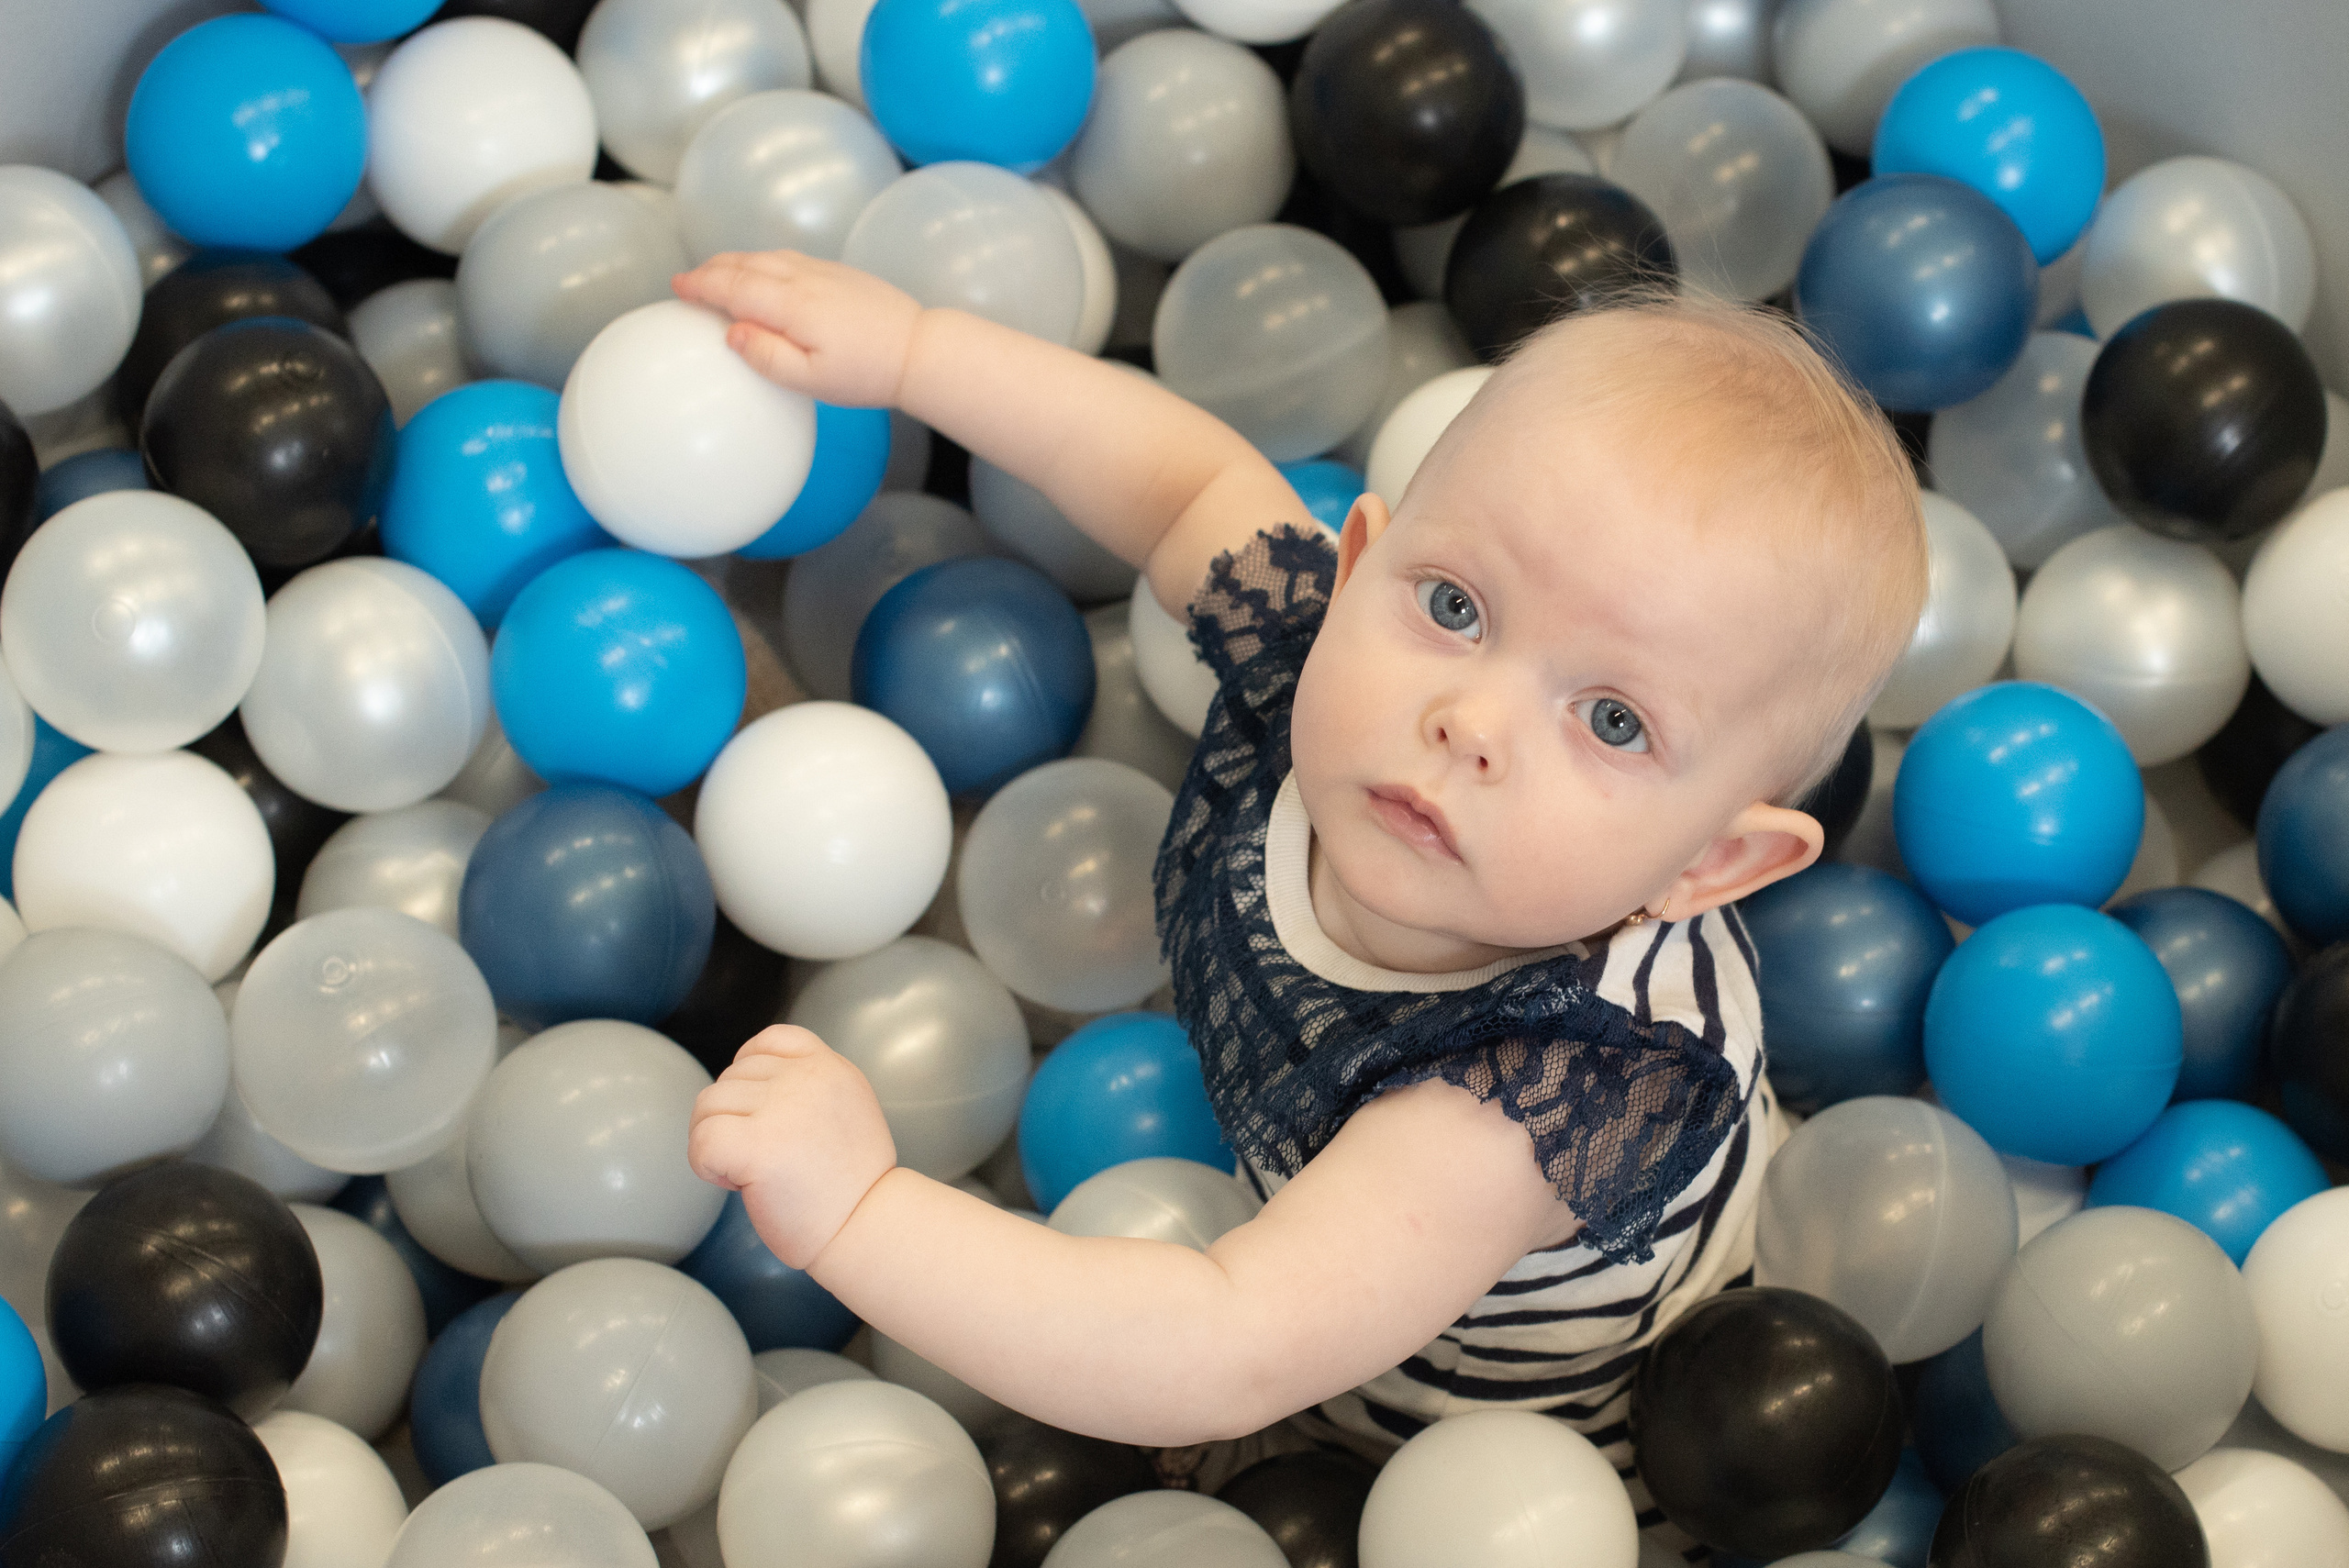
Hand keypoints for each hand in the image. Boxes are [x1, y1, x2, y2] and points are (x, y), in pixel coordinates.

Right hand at [671, 250, 925, 408]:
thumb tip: (732, 332)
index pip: (733, 287)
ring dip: (735, 262)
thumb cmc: (867, 373)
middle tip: (687, 281)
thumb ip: (768, 358)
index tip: (678, 288)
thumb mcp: (813, 381)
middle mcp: (803, 279)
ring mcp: (823, 271)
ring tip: (715, 273)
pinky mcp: (838, 272)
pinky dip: (762, 261)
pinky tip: (760, 272)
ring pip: (767, 257)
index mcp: (792, 305)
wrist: (919, 348)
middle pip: (745, 265)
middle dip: (711, 270)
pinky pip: (788, 258)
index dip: (702, 286)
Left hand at [688, 1024, 897, 1268]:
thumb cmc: (853, 1187)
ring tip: (749, 1172)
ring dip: (717, 1140)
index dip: (749, 1068)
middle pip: (731, 1077)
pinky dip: (706, 1165)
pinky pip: (702, 1140)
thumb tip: (751, 1088)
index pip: (771, 1040)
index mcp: (830, 1068)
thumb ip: (809, 1089)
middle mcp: (806, 1078)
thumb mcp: (847, 1111)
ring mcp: (781, 1108)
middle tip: (763, 1158)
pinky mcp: (756, 1145)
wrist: (868, 1228)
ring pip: (708, 1105)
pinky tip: (735, 1184)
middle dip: (733, 1117)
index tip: (755, 1108)